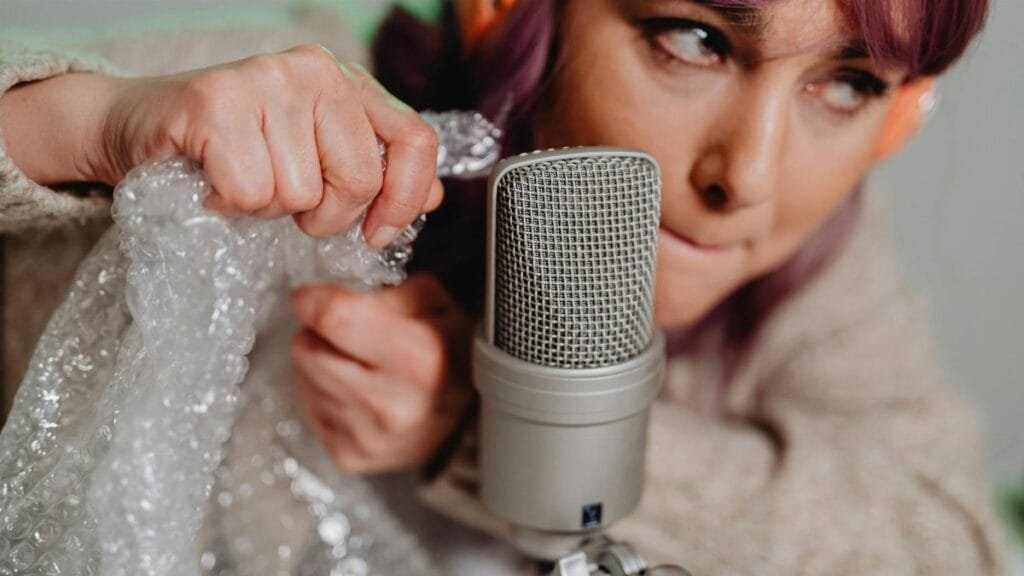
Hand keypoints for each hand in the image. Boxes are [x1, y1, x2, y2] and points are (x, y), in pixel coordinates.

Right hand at [92, 45, 442, 244]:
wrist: (139, 124)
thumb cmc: (233, 147)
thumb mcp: (314, 155)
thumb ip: (375, 170)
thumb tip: (434, 198)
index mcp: (347, 82)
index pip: (415, 140)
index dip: (406, 198)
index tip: (379, 233)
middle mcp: (314, 71)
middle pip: (359, 179)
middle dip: (322, 213)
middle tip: (284, 198)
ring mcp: (265, 80)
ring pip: (302, 194)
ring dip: (268, 208)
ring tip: (242, 180)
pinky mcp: (216, 102)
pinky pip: (252, 193)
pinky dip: (230, 204)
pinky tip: (214, 181)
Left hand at [289, 273, 474, 473]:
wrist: (462, 419)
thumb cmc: (447, 351)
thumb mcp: (437, 304)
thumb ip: (387, 288)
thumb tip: (333, 293)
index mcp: (422, 360)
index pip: (338, 320)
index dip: (315, 301)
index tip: (312, 297)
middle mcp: (395, 406)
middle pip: (309, 350)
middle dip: (317, 332)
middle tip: (344, 333)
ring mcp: (371, 438)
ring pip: (304, 376)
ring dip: (320, 362)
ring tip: (355, 363)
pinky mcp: (350, 456)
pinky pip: (308, 407)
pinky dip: (323, 392)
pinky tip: (353, 391)